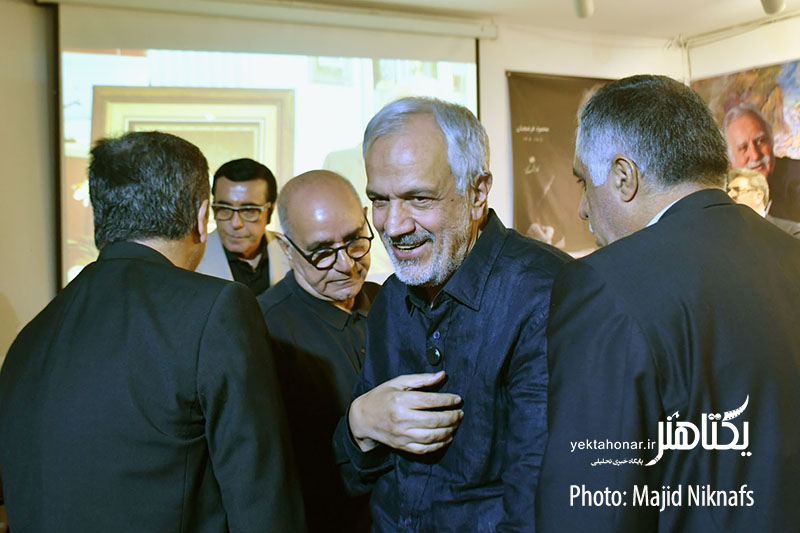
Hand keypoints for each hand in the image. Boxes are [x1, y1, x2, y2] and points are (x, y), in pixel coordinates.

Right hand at [348, 371, 462, 454]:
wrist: (364, 417)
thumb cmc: (382, 396)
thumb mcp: (399, 382)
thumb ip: (422, 379)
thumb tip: (442, 375)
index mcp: (400, 400)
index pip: (429, 401)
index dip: (447, 400)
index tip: (458, 399)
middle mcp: (401, 419)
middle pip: (433, 420)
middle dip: (452, 417)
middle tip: (460, 413)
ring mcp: (401, 435)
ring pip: (431, 436)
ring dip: (448, 431)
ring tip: (456, 424)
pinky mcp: (402, 446)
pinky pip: (424, 449)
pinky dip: (439, 444)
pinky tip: (447, 437)